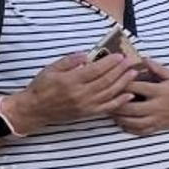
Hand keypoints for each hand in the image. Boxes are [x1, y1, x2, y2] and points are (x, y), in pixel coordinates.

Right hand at [11, 53, 139, 130]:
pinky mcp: (88, 113)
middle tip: (132, 61)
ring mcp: (86, 105)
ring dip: (124, 82)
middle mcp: (80, 94)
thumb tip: (86, 55)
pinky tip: (130, 94)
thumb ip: (69, 61)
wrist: (34, 110)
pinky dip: (120, 101)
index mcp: (70, 81)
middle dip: (121, 70)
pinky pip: (108, 107)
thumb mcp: (51, 69)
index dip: (110, 62)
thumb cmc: (41, 87)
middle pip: (106, 80)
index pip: (96, 70)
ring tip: (134, 73)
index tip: (120, 55)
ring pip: (110, 93)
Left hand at [113, 58, 168, 135]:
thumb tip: (143, 59)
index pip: (137, 87)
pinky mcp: (159, 127)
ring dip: (119, 117)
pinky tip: (121, 122)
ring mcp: (158, 118)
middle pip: (130, 107)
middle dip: (115, 103)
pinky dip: (128, 128)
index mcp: (161, 91)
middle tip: (104, 98)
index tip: (112, 80)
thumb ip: (157, 68)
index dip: (123, 83)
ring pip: (133, 122)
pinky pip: (140, 131)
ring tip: (110, 111)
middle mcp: (158, 106)